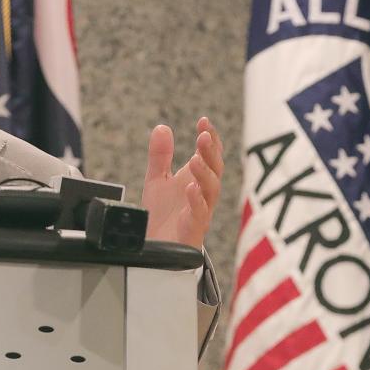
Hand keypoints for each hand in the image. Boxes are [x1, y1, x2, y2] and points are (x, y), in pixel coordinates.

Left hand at [140, 117, 223, 248]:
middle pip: (214, 170)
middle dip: (210, 152)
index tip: (203, 121)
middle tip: (203, 136)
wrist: (154, 248)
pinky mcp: (192, 229)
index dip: (209, 138)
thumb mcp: (157, 180)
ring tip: (194, 159)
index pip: (209, 156)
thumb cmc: (163, 216)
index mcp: (196, 180)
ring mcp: (200, 212)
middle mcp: (202, 195)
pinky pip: (199, 215)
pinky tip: (189, 188)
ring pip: (211, 192)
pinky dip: (196, 200)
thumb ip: (160, 156)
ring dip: (204, 174)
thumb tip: (162, 127)